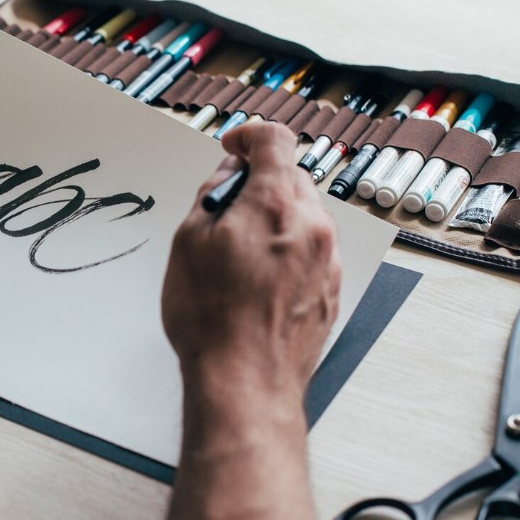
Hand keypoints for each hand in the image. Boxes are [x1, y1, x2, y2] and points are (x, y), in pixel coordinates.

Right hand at [158, 122, 337, 519]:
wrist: (245, 382)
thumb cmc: (212, 319)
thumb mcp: (188, 243)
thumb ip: (211, 197)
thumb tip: (227, 178)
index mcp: (277, 203)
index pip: (275, 141)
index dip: (249, 137)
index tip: (232, 149)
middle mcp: (313, 226)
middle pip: (290, 178)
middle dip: (257, 184)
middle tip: (222, 210)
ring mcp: (329, 260)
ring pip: (301, 216)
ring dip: (271, 218)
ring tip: (235, 254)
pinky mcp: (331, 290)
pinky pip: (310, 250)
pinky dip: (285, 249)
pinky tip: (255, 280)